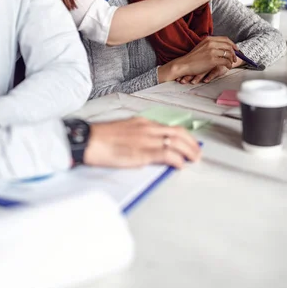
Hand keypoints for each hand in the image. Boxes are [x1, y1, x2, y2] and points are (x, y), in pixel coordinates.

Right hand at [83, 117, 200, 168]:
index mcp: (143, 122)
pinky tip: (181, 165)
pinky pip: (166, 154)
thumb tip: (149, 148)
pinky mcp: (142, 152)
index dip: (184, 136)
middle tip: (197, 153)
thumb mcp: (125, 131)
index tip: (189, 143)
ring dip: (189, 151)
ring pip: (176, 142)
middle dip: (192, 143)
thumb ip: (139, 136)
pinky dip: (177, 159)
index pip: (170, 127)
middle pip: (178, 132)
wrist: (89, 140)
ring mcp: (146, 139)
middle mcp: (148, 128)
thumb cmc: (101, 138)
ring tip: (194, 159)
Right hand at [158, 36, 236, 82]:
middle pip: (229, 46)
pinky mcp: (212, 60)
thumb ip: (211, 45)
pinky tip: (227, 67)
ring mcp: (212, 51)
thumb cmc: (193, 58)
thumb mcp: (202, 46)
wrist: (184, 64)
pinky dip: (229, 65)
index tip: (236, 49)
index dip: (233, 44)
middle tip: (235, 58)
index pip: (225, 39)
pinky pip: (226, 61)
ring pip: (228, 54)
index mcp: (209, 39)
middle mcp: (211, 43)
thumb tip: (222, 47)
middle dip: (234, 52)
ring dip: (232, 59)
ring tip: (231, 64)